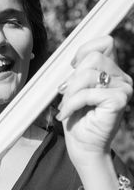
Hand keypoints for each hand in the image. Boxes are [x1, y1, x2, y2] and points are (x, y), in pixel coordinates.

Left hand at [56, 36, 132, 167]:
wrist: (82, 146)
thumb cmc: (77, 118)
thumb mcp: (74, 88)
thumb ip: (79, 71)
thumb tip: (75, 59)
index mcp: (113, 72)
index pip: (105, 43)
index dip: (84, 50)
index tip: (72, 67)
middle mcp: (122, 78)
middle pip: (92, 58)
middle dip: (72, 78)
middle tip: (65, 96)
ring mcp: (124, 88)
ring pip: (88, 73)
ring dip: (70, 92)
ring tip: (66, 106)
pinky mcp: (119, 100)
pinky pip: (87, 92)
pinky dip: (72, 103)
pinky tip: (66, 114)